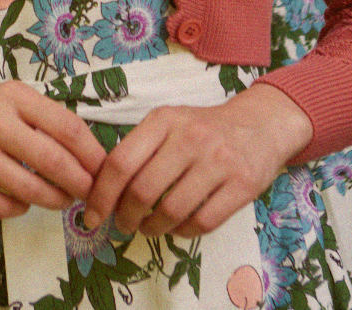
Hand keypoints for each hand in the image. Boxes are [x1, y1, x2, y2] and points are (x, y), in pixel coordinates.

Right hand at [0, 57, 106, 220]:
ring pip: (29, 188)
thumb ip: (44, 117)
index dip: (91, 153)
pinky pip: (1, 206)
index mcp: (14, 97)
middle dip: (80, 183)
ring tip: (61, 200)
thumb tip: (88, 151)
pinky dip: (20, 207)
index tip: (103, 168)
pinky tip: (23, 201)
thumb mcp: (11, 98)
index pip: (66, 126)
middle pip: (52, 161)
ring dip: (54, 199)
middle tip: (89, 193)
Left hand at [82, 82, 313, 238]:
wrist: (259, 124)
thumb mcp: (169, 124)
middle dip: (125, 217)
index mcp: (164, 120)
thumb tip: (101, 191)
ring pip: (171, 211)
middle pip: (143, 191)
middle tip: (124, 224)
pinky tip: (178, 227)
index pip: (121, 162)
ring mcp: (218, 161)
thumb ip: (139, 149)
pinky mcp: (242, 184)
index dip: (102, 195)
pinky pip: (202, 222)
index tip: (92, 216)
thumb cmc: (203, 128)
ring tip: (149, 227)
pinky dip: (182, 232)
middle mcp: (190, 137)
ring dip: (152, 228)